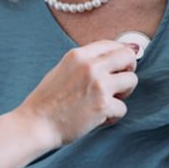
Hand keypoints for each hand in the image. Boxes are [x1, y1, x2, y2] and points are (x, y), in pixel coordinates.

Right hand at [16, 40, 137, 147]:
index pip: (111, 44)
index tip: (123, 63)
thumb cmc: (47, 101)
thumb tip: (111, 59)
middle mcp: (90, 66)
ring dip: (123, 93)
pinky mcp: (103, 105)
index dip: (121, 53)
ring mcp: (98, 84)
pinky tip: (98, 118)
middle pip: (128, 56)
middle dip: (128, 70)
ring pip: (132, 80)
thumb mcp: (63, 69)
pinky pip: (123, 108)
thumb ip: (85, 63)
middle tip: (119, 83)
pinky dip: (113, 116)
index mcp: (78, 55)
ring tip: (107, 101)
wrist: (37, 123)